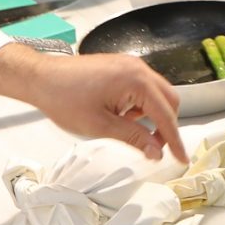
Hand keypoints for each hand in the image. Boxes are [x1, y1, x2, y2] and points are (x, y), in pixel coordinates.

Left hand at [0, 48, 186, 163]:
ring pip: (156, 94)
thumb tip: (157, 152)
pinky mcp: (121, 67)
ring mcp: (130, 65)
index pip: (165, 114)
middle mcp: (138, 68)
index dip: (175, 139)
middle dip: (166, 125)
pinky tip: (120, 116)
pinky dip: (140, 105)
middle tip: (155, 148)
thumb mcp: (101, 126)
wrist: (42, 78)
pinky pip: (142, 87)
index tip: (182, 159)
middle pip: (169, 100)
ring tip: (128, 130)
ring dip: (151, 115)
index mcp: (136, 80)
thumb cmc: (65, 99)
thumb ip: (134, 138)